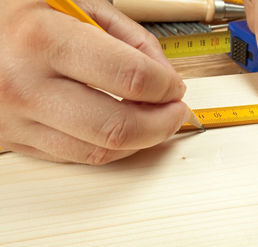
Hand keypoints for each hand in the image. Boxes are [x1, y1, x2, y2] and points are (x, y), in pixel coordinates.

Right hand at [0, 0, 189, 164]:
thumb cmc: (18, 14)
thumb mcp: (73, 1)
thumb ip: (128, 35)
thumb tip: (163, 74)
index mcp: (43, 39)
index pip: (129, 77)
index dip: (165, 86)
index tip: (174, 87)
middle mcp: (26, 86)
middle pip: (117, 127)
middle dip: (162, 124)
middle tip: (176, 113)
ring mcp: (18, 120)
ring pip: (99, 151)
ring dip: (141, 141)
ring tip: (155, 123)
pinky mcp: (16, 140)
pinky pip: (77, 156)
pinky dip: (111, 147)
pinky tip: (122, 130)